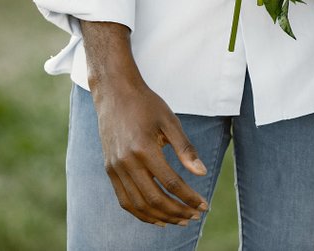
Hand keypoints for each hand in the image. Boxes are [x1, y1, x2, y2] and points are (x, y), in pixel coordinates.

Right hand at [84, 25, 208, 225]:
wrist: (114, 93)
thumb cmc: (146, 105)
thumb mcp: (170, 121)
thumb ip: (185, 149)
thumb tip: (202, 173)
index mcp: (144, 148)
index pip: (171, 183)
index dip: (189, 198)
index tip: (203, 206)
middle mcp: (127, 162)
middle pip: (154, 199)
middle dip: (177, 212)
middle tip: (194, 216)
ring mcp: (115, 168)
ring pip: (138, 204)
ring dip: (160, 217)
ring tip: (179, 220)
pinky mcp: (109, 170)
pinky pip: (124, 200)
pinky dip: (141, 213)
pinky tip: (156, 217)